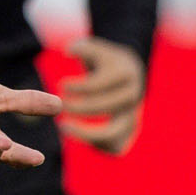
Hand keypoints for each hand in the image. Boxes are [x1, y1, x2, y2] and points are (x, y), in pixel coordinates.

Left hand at [59, 37, 145, 155]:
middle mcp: (134, 96)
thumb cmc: (102, 60)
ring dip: (88, 133)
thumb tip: (68, 51)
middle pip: (111, 107)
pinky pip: (116, 147)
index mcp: (125, 73)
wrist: (126, 73)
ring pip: (116, 134)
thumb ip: (81, 47)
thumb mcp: (93, 47)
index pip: (104, 84)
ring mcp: (133, 116)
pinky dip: (96, 145)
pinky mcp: (129, 131)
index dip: (81, 87)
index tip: (62, 85)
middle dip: (83, 108)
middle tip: (62, 106)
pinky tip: (76, 134)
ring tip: (63, 126)